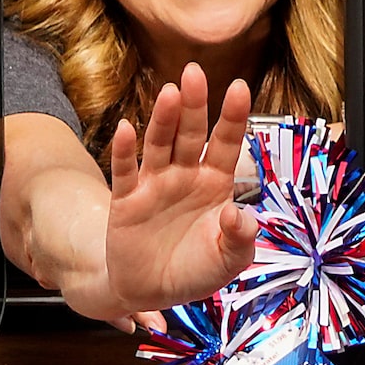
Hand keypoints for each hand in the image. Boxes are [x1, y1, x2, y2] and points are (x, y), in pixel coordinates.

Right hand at [102, 62, 258, 311]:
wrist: (151, 292)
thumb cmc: (194, 271)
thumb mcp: (228, 261)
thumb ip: (240, 239)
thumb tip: (240, 214)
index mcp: (215, 184)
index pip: (226, 143)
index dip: (232, 117)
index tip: (239, 88)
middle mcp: (185, 176)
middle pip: (191, 133)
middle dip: (194, 104)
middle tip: (194, 73)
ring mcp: (155, 184)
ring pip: (160, 144)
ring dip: (163, 119)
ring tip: (169, 94)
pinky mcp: (126, 200)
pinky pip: (125, 171)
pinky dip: (124, 151)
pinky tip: (126, 129)